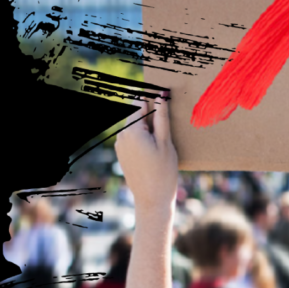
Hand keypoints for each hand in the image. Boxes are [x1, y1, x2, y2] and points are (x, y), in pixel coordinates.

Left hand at [115, 93, 178, 212]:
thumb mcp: (166, 142)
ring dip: (148, 124)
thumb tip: (161, 94)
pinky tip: (157, 145)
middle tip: (169, 111)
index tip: (162, 88)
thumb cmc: (163, 171)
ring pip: (135, 125)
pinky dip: (144, 135)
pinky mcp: (122, 153)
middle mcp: (122, 135)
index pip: (140, 102)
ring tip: (165, 133)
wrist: (151, 199)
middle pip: (137, 113)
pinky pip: (133, 136)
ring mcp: (120, 145)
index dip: (152, 94)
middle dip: (151, 110)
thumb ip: (162, 117)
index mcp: (132, 130)